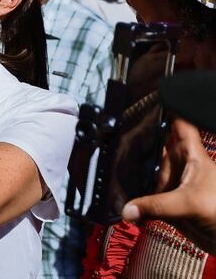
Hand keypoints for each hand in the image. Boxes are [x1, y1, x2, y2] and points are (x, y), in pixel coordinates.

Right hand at [123, 118, 215, 253]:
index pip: (181, 126)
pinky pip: (149, 201)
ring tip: (117, 178)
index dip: (168, 111)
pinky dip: (138, 204)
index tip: (150, 100)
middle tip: (117, 146)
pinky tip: (127, 205)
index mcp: (192, 157)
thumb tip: (127, 209)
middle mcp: (182, 169)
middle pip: (157, 152)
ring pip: (151, 177)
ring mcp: (176, 187)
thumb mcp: (188, 203)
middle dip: (140, 151)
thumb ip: (155, 206)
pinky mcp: (171, 206)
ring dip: (138, 181)